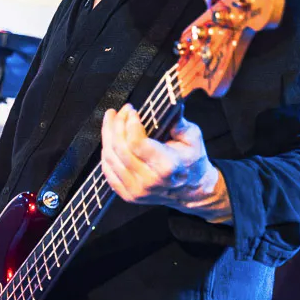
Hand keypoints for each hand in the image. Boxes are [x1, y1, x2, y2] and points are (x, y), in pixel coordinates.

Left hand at [100, 104, 231, 221]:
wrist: (192, 188)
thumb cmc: (192, 160)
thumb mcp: (193, 138)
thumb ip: (178, 121)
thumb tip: (169, 103)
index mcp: (167, 166)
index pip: (136, 142)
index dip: (129, 123)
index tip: (131, 111)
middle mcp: (150, 181)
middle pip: (120, 148)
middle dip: (116, 125)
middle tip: (119, 111)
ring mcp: (137, 191)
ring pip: (110, 158)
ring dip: (107, 135)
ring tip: (111, 120)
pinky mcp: (128, 195)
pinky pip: (107, 171)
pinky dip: (106, 152)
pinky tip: (110, 139)